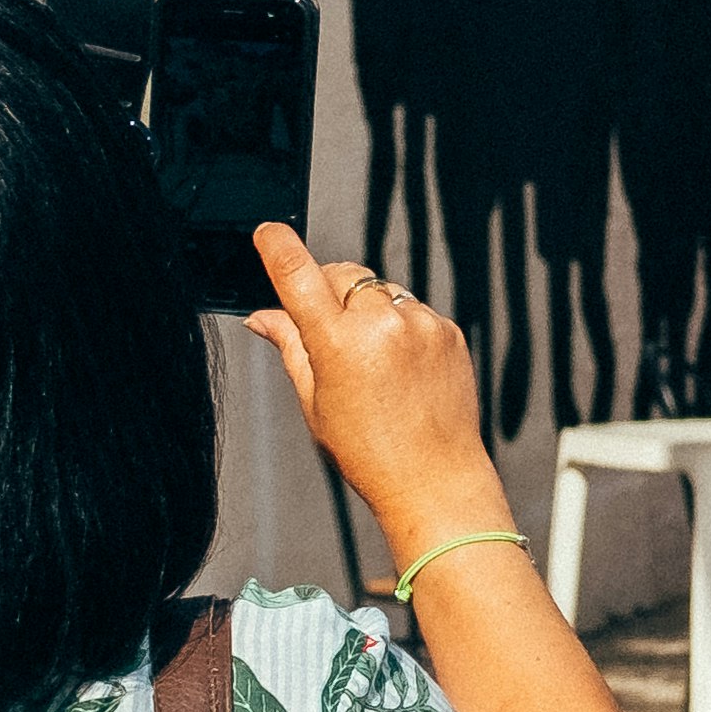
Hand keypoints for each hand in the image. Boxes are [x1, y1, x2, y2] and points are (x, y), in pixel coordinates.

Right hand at [243, 223, 505, 551]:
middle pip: (343, 274)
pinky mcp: (448, 330)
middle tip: (327, 331)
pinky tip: (401, 369)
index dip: (278, 247)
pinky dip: (400, 326)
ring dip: (367, 310)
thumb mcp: (315, 401)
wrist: (435, 478)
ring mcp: (421, 324)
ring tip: (372, 364)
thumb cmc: (369, 451)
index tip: (268, 233)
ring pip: (380, 291)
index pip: (299, 274)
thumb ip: (290, 347)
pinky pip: (413, 310)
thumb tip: (262, 317)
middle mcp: (382, 324)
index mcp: (338, 342)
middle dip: (328, 290)